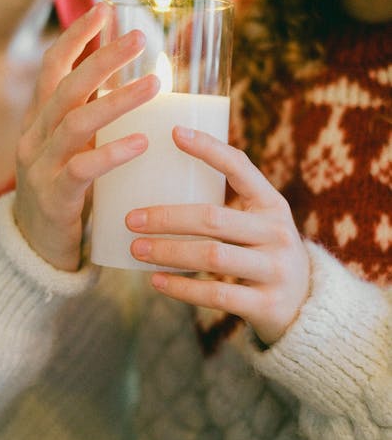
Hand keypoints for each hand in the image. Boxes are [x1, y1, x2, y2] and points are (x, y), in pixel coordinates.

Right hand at [14, 3, 158, 270]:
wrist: (36, 250)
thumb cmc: (67, 194)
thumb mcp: (75, 151)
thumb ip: (95, 123)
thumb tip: (143, 91)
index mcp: (40, 120)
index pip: (53, 68)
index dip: (76, 36)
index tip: (104, 8)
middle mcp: (34, 136)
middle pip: (67, 87)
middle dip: (102, 58)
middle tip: (140, 38)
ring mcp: (39, 166)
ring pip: (76, 122)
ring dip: (117, 100)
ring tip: (155, 85)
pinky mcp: (54, 197)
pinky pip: (83, 170)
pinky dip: (113, 153)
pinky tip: (141, 142)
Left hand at [126, 126, 309, 344]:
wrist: (308, 306)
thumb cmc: (265, 254)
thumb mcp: (260, 223)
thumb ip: (228, 207)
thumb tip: (161, 184)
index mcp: (272, 205)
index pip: (240, 167)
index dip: (208, 148)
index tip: (174, 133)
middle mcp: (277, 233)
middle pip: (214, 218)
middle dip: (167, 217)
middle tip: (132, 219)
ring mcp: (275, 269)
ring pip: (212, 255)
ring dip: (169, 252)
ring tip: (137, 249)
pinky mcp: (267, 304)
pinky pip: (217, 293)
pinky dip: (182, 288)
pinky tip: (156, 281)